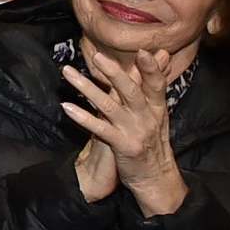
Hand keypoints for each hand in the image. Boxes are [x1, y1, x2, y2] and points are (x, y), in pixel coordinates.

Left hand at [61, 46, 184, 214]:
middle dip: (115, 73)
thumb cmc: (152, 141)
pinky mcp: (123, 146)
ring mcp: (134, 131)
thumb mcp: (158, 112)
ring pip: (110, 106)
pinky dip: (83, 117)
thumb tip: (162, 54)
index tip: (143, 51)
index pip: (156, 84)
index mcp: (157, 108)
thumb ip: (154, 83)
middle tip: (97, 56)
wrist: (156, 178)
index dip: (151, 68)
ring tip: (68, 73)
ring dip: (88, 88)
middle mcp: (147, 117)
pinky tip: (67, 107)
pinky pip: (100, 129)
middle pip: (131, 91)